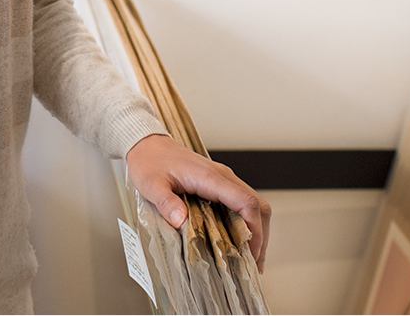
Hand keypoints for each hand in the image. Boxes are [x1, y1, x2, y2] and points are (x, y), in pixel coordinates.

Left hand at [125, 134, 272, 272]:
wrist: (148, 144)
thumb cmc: (149, 163)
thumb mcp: (151, 185)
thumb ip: (166, 203)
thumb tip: (182, 221)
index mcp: (210, 178)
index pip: (246, 202)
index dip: (255, 230)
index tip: (252, 255)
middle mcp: (223, 177)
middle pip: (257, 205)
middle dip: (261, 236)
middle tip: (254, 266)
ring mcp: (223, 180)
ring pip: (253, 204)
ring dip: (256, 231)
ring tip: (250, 259)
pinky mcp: (219, 184)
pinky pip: (241, 203)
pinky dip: (246, 224)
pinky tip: (238, 242)